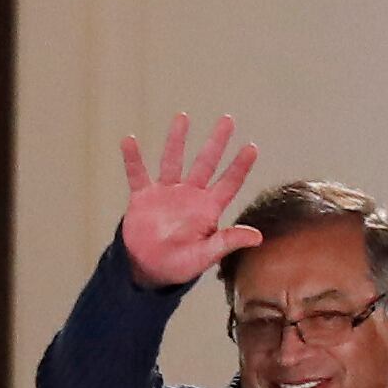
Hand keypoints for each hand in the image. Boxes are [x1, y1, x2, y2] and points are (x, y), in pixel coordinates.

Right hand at [117, 114, 262, 290]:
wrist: (148, 269)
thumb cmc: (180, 264)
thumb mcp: (205, 256)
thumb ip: (227, 242)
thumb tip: (258, 237)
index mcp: (207, 209)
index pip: (228, 183)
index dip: (240, 167)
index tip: (252, 147)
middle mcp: (189, 195)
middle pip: (205, 163)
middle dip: (216, 142)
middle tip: (227, 119)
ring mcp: (166, 193)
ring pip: (172, 161)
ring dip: (177, 140)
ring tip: (182, 117)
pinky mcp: (143, 197)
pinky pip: (138, 174)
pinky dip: (133, 159)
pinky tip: (129, 141)